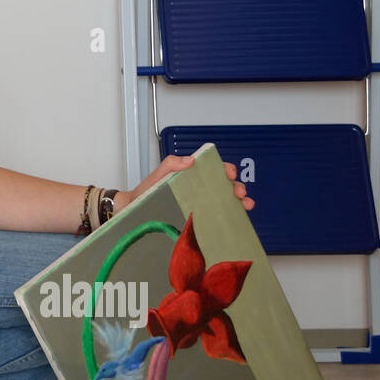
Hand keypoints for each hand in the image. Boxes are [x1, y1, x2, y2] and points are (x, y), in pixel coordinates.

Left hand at [114, 155, 254, 213]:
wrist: (135, 212)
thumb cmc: (146, 192)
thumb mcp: (158, 174)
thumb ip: (172, 164)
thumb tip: (191, 160)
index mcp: (194, 176)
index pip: (216, 170)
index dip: (227, 170)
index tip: (229, 174)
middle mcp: (201, 190)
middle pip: (226, 186)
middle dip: (237, 186)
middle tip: (237, 192)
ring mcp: (203, 205)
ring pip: (228, 201)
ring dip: (241, 201)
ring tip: (244, 204)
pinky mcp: (202, 219)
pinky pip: (220, 216)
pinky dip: (233, 215)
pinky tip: (239, 217)